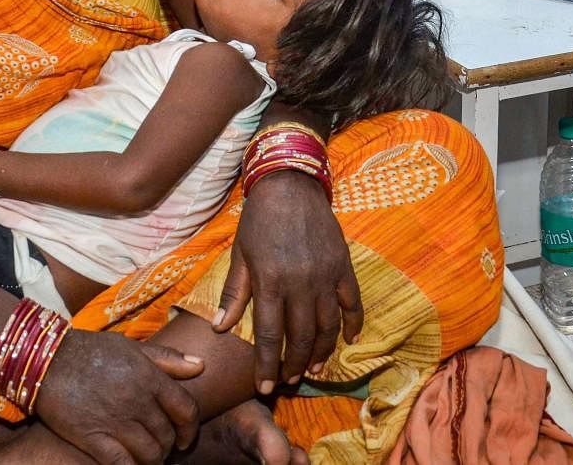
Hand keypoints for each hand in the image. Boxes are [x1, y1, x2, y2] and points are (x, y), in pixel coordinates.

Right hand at [34, 329, 202, 464]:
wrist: (47, 359)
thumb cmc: (90, 350)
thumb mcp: (130, 347)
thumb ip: (166, 358)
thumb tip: (200, 365)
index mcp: (149, 376)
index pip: (186, 409)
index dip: (190, 428)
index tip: (185, 437)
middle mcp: (137, 400)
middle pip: (168, 435)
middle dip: (168, 446)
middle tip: (160, 448)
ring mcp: (117, 421)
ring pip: (150, 454)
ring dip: (152, 460)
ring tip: (146, 459)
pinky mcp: (95, 438)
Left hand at [214, 171, 361, 392]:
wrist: (289, 185)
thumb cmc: (258, 220)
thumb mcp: (240, 254)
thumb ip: (233, 293)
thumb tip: (220, 327)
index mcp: (270, 281)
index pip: (269, 335)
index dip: (266, 365)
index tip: (264, 387)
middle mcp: (300, 283)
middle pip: (301, 337)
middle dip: (294, 365)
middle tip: (289, 380)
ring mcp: (325, 275)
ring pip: (328, 327)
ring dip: (321, 352)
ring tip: (312, 368)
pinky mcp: (343, 266)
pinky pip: (353, 303)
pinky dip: (352, 325)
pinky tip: (347, 340)